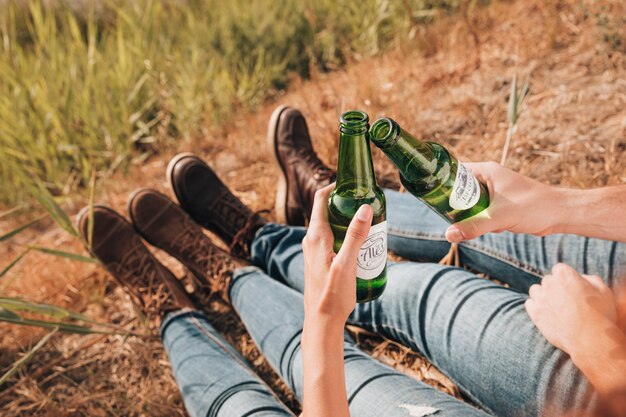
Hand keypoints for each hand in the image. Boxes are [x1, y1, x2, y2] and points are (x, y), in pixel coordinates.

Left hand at [302, 183, 372, 323]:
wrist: (322, 321)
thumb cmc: (333, 295)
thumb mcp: (347, 263)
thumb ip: (356, 236)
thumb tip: (364, 207)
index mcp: (315, 236)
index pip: (321, 199)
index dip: (335, 186)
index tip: (353, 182)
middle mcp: (311, 240)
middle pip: (327, 210)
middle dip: (346, 203)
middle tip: (368, 203)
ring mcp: (313, 250)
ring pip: (330, 225)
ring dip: (347, 220)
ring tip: (369, 222)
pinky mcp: (318, 260)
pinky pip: (331, 238)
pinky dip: (345, 233)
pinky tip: (361, 243)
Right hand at [445, 162, 558, 242]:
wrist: (560, 214)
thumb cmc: (535, 207)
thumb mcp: (499, 217)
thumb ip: (473, 226)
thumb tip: (449, 235)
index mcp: (487, 170)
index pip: (455, 170)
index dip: (441, 180)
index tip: (431, 193)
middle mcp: (489, 177)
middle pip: (460, 187)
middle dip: (453, 201)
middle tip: (443, 213)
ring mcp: (496, 189)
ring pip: (470, 200)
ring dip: (466, 212)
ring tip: (463, 221)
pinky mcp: (501, 202)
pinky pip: (481, 209)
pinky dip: (479, 218)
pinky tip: (484, 227)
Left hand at [525, 263, 617, 354]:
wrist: (590, 339)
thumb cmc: (600, 314)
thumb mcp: (603, 291)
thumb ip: (591, 279)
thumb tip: (582, 277)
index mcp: (565, 275)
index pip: (559, 269)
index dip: (566, 277)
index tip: (572, 286)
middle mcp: (550, 283)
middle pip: (548, 280)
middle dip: (556, 287)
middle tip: (567, 300)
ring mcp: (540, 298)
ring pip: (536, 290)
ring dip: (543, 295)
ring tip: (555, 306)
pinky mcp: (535, 313)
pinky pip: (529, 304)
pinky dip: (535, 306)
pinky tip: (546, 313)